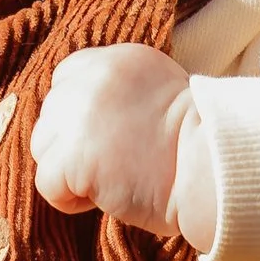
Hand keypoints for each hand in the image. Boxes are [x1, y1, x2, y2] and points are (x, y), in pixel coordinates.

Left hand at [31, 43, 195, 236]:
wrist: (216, 170)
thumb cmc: (197, 149)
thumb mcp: (159, 94)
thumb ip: (119, 94)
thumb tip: (81, 122)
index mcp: (116, 61)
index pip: (66, 82)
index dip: (80, 118)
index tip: (112, 139)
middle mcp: (92, 79)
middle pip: (51, 116)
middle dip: (74, 145)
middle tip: (117, 164)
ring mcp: (79, 115)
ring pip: (43, 148)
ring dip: (70, 171)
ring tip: (113, 180)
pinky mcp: (73, 155)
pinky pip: (47, 183)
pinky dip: (70, 199)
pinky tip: (106, 197)